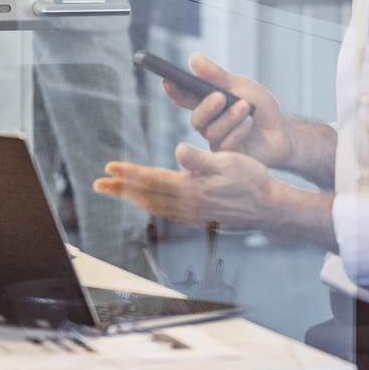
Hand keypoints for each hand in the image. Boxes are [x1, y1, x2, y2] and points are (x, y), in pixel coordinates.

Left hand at [93, 144, 277, 229]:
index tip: (108, 168)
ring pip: (153, 206)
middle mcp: (187, 206)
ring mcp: (192, 216)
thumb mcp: (227, 162)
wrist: (270, 208)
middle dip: (120, 189)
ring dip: (132, 198)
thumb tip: (178, 150)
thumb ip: (200, 159)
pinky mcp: (198, 219)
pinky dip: (150, 205)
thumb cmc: (252, 181)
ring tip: (117, 191)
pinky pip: (165, 212)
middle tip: (98, 184)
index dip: (128, 174)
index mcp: (190, 189)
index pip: (150, 180)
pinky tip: (149, 201)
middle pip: (145, 196)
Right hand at [164, 54, 293, 169]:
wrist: (283, 132)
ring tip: (246, 107)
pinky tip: (249, 123)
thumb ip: (217, 76)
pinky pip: (225, 145)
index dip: (174, 91)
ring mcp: (217, 141)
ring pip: (212, 131)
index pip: (184, 98)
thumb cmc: (260, 107)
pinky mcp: (228, 157)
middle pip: (196, 119)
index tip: (168, 81)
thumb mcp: (241, 86)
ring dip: (229, 117)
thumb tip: (194, 58)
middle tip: (220, 96)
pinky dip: (238, 131)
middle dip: (207, 107)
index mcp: (207, 104)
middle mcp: (208, 124)